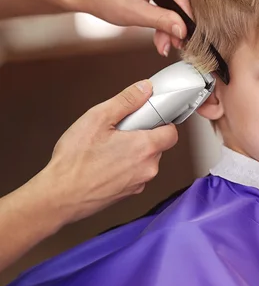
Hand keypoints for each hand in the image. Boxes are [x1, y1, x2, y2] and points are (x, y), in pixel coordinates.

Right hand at [33, 80, 177, 224]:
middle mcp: (148, 168)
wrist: (59, 196)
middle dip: (143, 136)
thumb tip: (145, 89)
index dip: (162, 123)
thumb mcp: (98, 118)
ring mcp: (139, 183)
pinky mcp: (129, 194)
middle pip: (158, 146)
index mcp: (145, 147)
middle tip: (119, 132)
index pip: (172, 132)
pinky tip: (104, 164)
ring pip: (145, 161)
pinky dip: (125, 167)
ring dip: (133, 153)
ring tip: (107, 149)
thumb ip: (126, 101)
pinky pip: (134, 174)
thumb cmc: (75, 161)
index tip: (148, 118)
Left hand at [76, 0, 192, 56]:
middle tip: (176, 42)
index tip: (190, 31)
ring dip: (173, 20)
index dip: (185, 10)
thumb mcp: (132, 13)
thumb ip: (160, 20)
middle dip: (176, 19)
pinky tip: (167, 29)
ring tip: (168, 41)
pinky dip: (168, 12)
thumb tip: (182, 30)